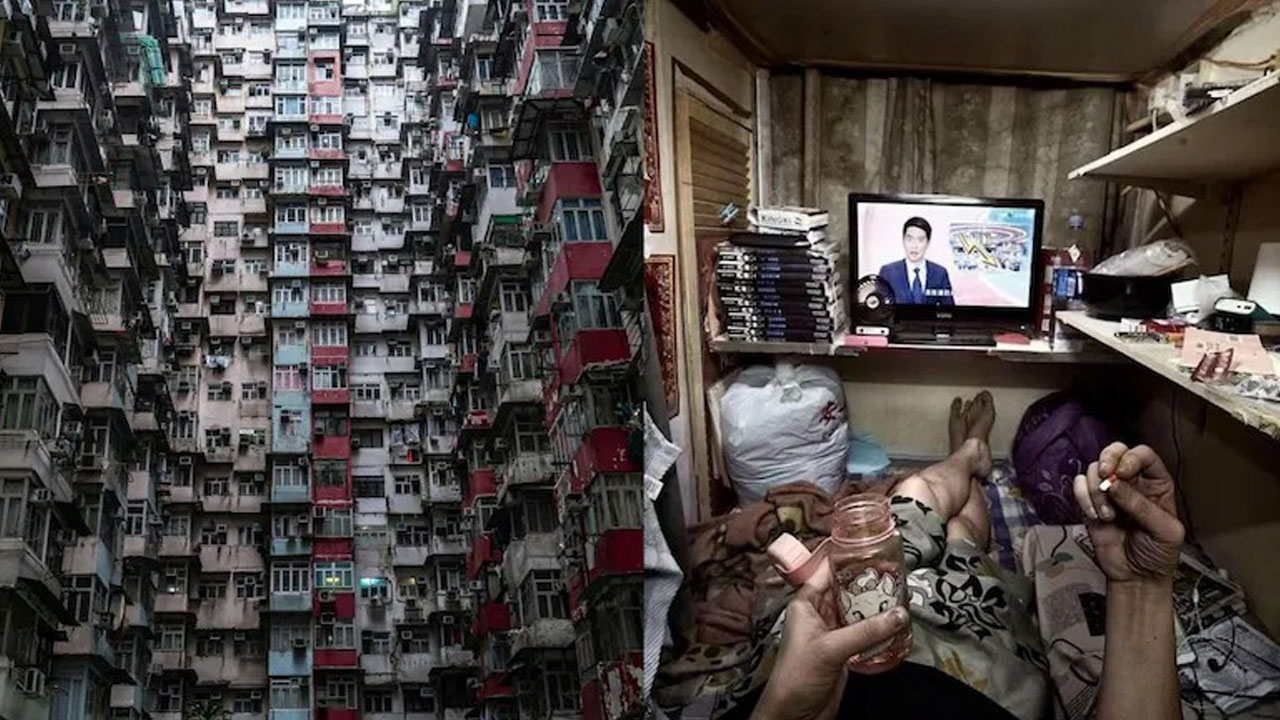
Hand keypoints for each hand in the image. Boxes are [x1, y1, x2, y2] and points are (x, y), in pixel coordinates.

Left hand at [751, 561, 908, 719]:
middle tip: (898, 571)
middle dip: (870, 582)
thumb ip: (866, 631)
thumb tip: (900, 614)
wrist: (794, 714)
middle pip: (847, 589)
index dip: (847, 557)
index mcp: (806, 602)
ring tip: (904, 593)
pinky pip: (865, 632)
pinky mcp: (845, 650)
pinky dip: (880, 628)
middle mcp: (820, 612)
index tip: (872, 545)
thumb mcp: (831, 648)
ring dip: (878, 605)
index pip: (826, 570)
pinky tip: (899, 622)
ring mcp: (834, 631)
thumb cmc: (798, 674)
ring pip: (859, 611)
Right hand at [1072, 443, 1184, 583]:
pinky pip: (1078, 487)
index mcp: (1156, 484)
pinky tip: (1096, 516)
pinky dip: (1083, 499)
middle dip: (1107, 460)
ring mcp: (1108, 492)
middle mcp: (1131, 483)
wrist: (1136, 577)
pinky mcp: (1090, 504)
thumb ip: (1142, 506)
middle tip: (1105, 476)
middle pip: (1115, 452)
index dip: (1131, 458)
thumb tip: (1115, 485)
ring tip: (1107, 515)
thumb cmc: (1157, 554)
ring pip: (1093, 470)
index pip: (1143, 455)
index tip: (1123, 473)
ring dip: (1096, 491)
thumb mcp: (1164, 531)